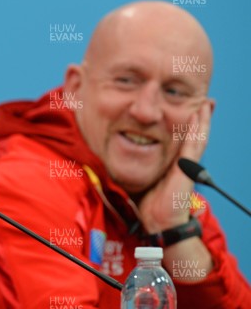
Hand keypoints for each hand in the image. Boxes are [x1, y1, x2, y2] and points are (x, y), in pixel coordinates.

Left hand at [138, 100, 212, 232]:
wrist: (157, 222)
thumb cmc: (147, 204)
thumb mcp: (140, 178)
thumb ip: (135, 167)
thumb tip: (117, 154)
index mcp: (172, 164)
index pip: (180, 139)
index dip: (186, 125)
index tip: (186, 108)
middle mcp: (182, 163)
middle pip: (193, 136)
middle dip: (199, 118)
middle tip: (204, 100)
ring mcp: (187, 166)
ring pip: (197, 138)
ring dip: (202, 120)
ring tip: (206, 104)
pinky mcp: (187, 170)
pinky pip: (193, 147)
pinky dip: (196, 131)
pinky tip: (198, 117)